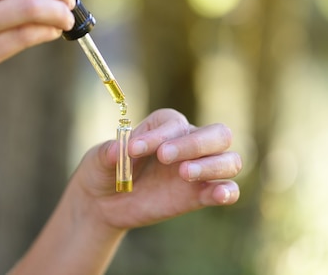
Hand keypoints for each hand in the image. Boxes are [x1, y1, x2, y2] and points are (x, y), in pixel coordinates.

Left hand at [71, 109, 241, 230]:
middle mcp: (188, 144)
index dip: (157, 134)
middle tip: (165, 157)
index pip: (174, 123)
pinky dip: (228, 192)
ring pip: (229, 160)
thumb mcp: (98, 160)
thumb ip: (108, 153)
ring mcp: (199, 170)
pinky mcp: (199, 196)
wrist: (104, 203)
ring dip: (212, 165)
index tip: (133, 149)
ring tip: (184, 173)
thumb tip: (117, 151)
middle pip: (217, 134)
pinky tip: (217, 195)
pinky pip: (228, 191)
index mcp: (164, 126)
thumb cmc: (104, 171)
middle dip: (195, 143)